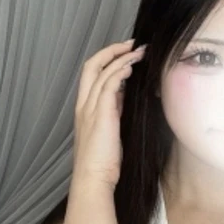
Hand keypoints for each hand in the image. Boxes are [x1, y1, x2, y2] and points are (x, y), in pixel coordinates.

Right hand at [72, 38, 147, 186]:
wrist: (93, 178)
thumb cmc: (102, 162)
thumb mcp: (109, 131)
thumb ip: (113, 112)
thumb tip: (124, 96)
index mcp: (84, 109)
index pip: (92, 75)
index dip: (108, 61)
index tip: (126, 54)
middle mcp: (84, 105)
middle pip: (91, 65)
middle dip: (111, 50)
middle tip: (132, 44)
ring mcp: (90, 108)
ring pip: (102, 71)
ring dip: (122, 58)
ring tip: (139, 51)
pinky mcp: (100, 114)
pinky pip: (108, 84)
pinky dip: (120, 71)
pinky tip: (132, 66)